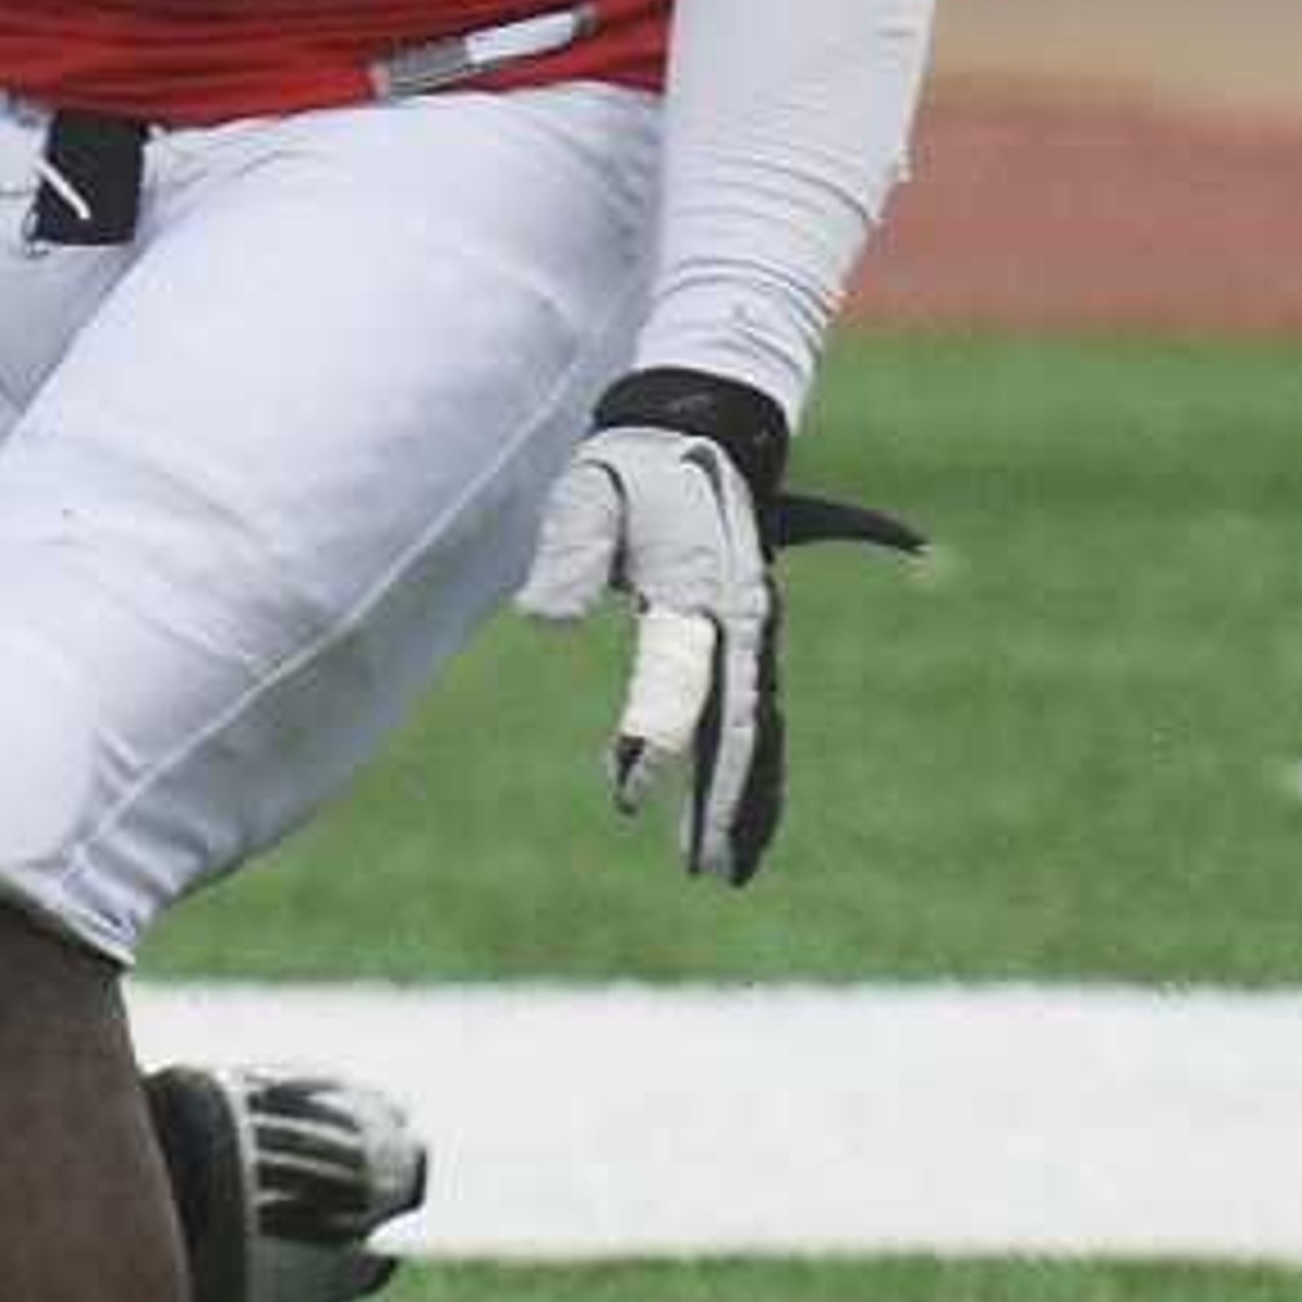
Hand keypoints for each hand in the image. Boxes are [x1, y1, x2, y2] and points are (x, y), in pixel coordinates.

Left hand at [515, 369, 794, 886]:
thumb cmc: (630, 465)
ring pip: (758, 733)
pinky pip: (753, 719)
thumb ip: (570, 553)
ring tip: (724, 872)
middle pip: (740, 721)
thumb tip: (543, 620)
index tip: (626, 788)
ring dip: (745, 802)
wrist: (696, 430)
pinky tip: (728, 825)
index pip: (680, 669)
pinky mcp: (748, 642)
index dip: (655, 730)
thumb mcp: (587, 493)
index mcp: (702, 581)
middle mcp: (742, 615)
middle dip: (723, 799)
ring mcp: (752, 633)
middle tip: (703, 870)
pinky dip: (750, 775)